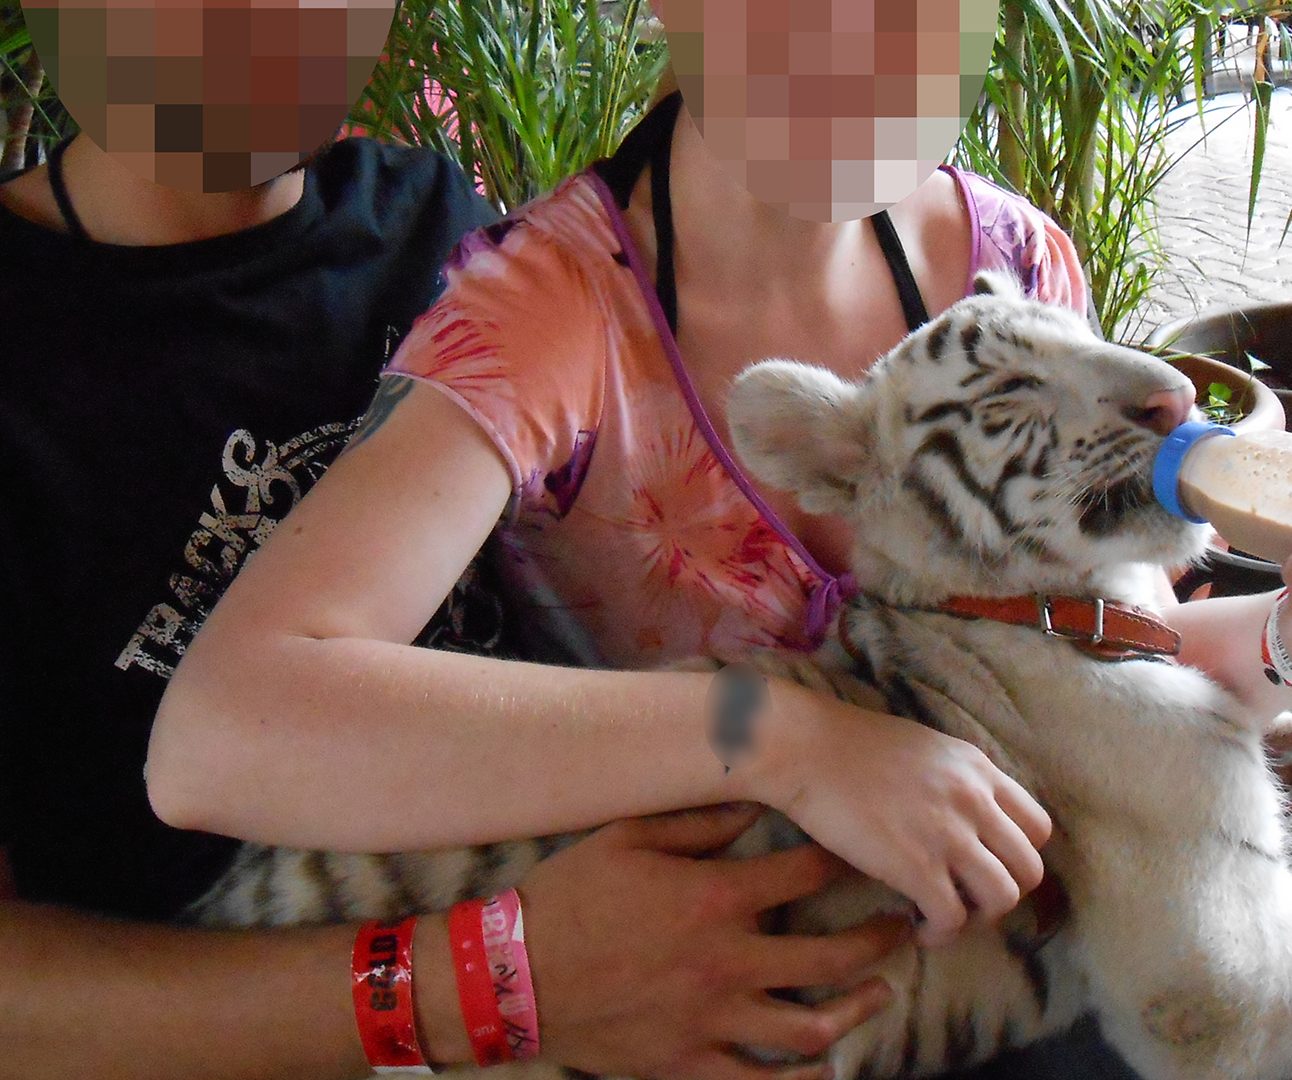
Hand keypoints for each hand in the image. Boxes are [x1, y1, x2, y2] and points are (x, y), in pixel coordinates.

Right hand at [520, 804, 912, 1079]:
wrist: (512, 975)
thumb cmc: (569, 896)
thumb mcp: (628, 838)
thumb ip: (698, 822)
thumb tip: (755, 804)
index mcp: (713, 898)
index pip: (803, 875)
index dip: (841, 860)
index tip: (861, 853)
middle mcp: (726, 961)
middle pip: (829, 954)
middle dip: (877, 937)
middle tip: (900, 925)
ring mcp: (713, 1019)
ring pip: (811, 1025)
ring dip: (858, 1006)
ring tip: (880, 990)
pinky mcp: (691, 1064)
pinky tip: (828, 1067)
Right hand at [748, 681, 1050, 948]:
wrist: (805, 748)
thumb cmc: (849, 745)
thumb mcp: (925, 748)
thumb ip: (956, 780)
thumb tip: (966, 817)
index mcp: (978, 769)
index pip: (1038, 826)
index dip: (1018, 855)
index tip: (988, 865)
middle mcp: (974, 801)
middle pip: (1030, 869)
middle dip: (1003, 892)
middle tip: (968, 896)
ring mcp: (948, 835)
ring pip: (1003, 898)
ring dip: (978, 917)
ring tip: (945, 915)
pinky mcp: (916, 867)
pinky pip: (952, 918)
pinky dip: (940, 932)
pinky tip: (917, 926)